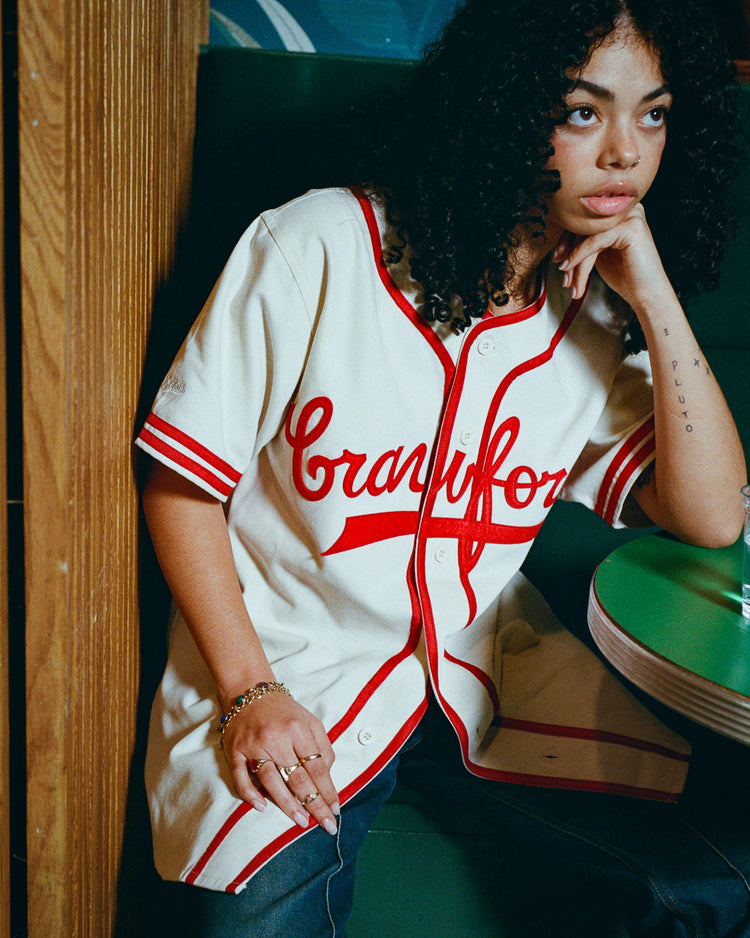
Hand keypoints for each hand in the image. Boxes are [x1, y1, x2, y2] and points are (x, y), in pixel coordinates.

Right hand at [221, 691, 338, 834]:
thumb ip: (322, 747)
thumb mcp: (310, 721)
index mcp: (298, 729)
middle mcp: (276, 738)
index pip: (316, 766)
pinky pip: (241, 777)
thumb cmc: (284, 711)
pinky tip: (262, 807)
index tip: (335, 809)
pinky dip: (250, 794)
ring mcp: (253, 745)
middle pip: (297, 777)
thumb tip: (327, 777)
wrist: (250, 691)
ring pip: (271, 781)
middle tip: (325, 824)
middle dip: (313, 804)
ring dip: (287, 804)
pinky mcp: (235, 750)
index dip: (327, 790)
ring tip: (301, 821)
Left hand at [553, 204, 669, 311]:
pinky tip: (572, 270)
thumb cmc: (624, 275)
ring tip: (570, 282)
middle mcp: (625, 209)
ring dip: (575, 262)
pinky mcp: (630, 227)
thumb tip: (559, 241)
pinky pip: (595, 241)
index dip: (567, 239)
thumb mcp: (598, 254)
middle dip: (569, 251)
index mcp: (618, 212)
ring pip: (588, 236)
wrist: (646, 293)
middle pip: (585, 225)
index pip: (585, 219)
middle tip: (562, 272)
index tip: (556, 257)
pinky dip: (580, 257)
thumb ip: (584, 242)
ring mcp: (630, 216)